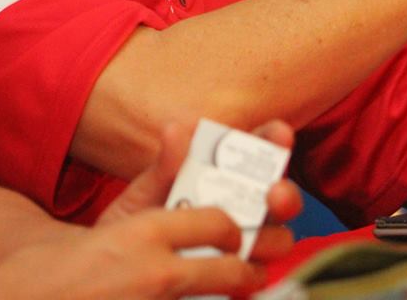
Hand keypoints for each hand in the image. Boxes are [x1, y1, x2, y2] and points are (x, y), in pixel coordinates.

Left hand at [98, 119, 300, 281]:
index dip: (277, 138)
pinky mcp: (238, 276)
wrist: (121, 265)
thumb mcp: (148, 189)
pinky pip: (254, 276)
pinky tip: (232, 269)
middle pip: (283, 196)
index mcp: (229, 171)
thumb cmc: (142, 217)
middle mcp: (246, 203)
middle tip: (273, 194)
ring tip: (247, 240)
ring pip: (277, 239)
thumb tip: (176, 129)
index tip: (281, 135)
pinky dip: (247, 273)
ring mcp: (246, 241)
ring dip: (268, 237)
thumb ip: (166, 164)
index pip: (263, 147)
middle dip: (285, 193)